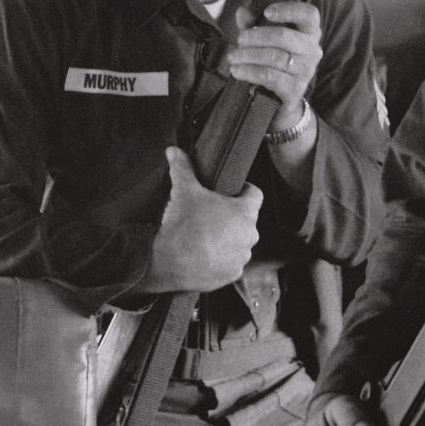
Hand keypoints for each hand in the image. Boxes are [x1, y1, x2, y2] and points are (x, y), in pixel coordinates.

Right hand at [142, 148, 262, 292]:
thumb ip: (182, 168)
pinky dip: (222, 258)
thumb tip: (174, 150)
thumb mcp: (183, 190)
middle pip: (246, 220)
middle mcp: (249, 236)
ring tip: (207, 236)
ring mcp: (241, 257)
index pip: (255, 194)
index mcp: (244, 213)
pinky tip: (205, 254)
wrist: (169, 261)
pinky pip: (231, 262)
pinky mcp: (232, 275)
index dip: (243, 189)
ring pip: (239, 243)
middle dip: (232, 216)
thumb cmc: (183, 224)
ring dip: (229, 239)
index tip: (231, 190)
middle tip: (212, 213)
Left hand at [226, 1, 321, 132]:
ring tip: (233, 56)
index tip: (267, 12)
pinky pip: (270, 76)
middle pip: (284, 36)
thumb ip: (253, 24)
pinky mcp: (294, 89)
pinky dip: (250, 72)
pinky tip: (237, 70)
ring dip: (248, 55)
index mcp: (309, 32)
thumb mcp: (263, 40)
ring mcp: (306, 71)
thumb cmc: (274, 61)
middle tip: (239, 40)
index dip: (289, 10)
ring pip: (274, 57)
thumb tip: (242, 12)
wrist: (281, 99)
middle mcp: (312, 50)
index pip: (309, 14)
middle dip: (256, 36)